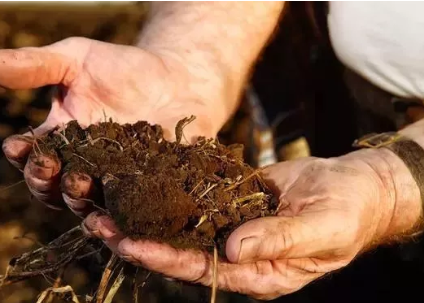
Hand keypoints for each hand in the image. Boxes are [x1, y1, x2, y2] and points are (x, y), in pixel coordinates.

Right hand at [0, 37, 225, 212]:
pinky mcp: (147, 192)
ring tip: (87, 195)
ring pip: (90, 206)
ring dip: (83, 204)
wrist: (178, 78)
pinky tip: (130, 215)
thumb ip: (35, 65)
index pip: (32, 156)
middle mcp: (83, 169)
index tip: (19, 146)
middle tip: (57, 171)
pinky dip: (128, 217)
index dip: (24, 155)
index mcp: (61, 142)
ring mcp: (115, 184)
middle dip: (49, 183)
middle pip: (55, 189)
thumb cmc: (124, 68)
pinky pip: (134, 211)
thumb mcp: (77, 59)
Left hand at [83, 149, 420, 299]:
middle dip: (137, 238)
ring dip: (143, 213)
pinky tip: (140, 177)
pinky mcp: (230, 202)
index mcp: (256, 273)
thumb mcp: (321, 229)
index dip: (162, 258)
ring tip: (104, 201)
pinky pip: (194, 198)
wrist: (354, 188)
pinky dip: (167, 190)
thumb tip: (234, 250)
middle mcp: (236, 254)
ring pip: (179, 224)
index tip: (128, 244)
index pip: (200, 269)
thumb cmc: (348, 215)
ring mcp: (230, 227)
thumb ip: (280, 240)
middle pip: (178, 250)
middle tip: (96, 223)